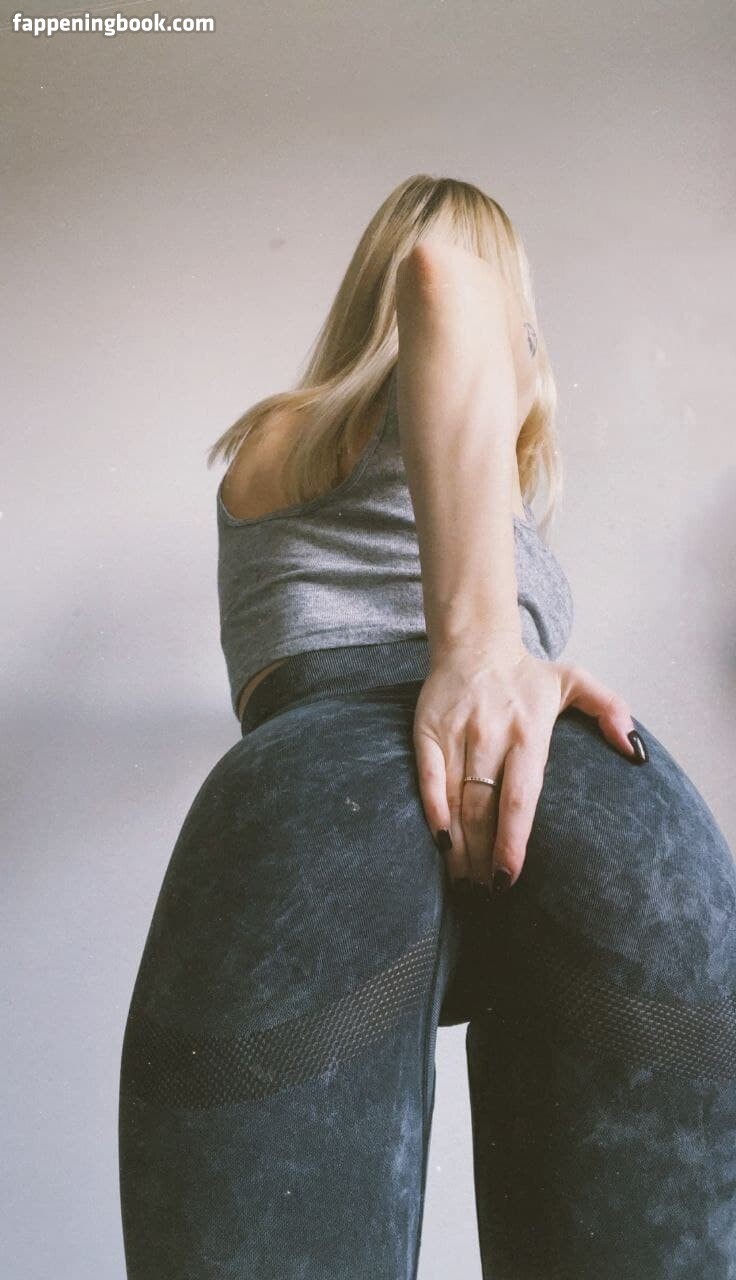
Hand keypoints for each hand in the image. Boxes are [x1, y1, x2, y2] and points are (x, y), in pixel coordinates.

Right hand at [413, 635, 647, 892]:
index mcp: (528, 732)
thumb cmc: (526, 675)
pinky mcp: (427, 732)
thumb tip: (635, 750)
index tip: (510, 875)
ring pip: (456, 799)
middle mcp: (491, 736)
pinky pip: (428, 778)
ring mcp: (457, 734)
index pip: (521, 797)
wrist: (473, 641)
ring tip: (463, 881)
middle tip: (485, 892)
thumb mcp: (575, 682)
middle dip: (482, 855)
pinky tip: (439, 843)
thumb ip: (609, 710)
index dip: (513, 840)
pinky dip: (431, 810)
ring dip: (459, 844)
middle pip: (484, 808)